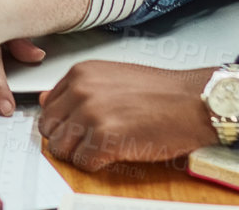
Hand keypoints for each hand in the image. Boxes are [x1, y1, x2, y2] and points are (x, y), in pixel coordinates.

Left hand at [39, 63, 215, 169]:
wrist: (193, 101)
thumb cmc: (161, 92)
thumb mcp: (111, 78)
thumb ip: (77, 88)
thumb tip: (45, 99)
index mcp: (81, 73)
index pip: (47, 106)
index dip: (62, 122)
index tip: (76, 128)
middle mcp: (81, 90)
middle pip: (49, 128)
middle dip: (67, 140)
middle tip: (90, 141)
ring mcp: (91, 114)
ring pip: (61, 148)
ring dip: (79, 154)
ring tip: (103, 148)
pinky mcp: (104, 139)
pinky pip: (83, 163)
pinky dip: (96, 165)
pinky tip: (114, 154)